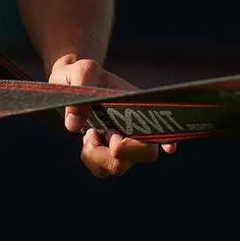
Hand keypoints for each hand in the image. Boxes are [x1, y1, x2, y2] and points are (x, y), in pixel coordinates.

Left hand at [49, 54, 171, 177]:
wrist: (70, 84)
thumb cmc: (83, 75)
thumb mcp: (81, 70)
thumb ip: (82, 82)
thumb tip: (74, 125)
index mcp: (139, 105)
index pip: (161, 124)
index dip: (168, 139)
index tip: (169, 148)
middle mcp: (137, 128)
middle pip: (147, 154)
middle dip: (125, 150)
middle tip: (109, 133)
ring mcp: (123, 144)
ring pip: (119, 167)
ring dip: (100, 154)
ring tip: (91, 132)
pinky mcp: (106, 155)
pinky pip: (102, 170)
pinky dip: (91, 158)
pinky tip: (88, 137)